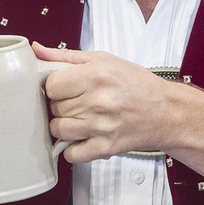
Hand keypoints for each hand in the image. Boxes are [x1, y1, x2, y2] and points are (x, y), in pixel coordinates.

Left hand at [32, 42, 176, 162]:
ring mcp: (101, 126)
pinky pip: (72, 154)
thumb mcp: (102, 59)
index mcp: (95, 75)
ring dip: (64, 126)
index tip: (64, 87)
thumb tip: (36, 50)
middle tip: (77, 102)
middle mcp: (98, 101)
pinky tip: (83, 137)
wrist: (167, 111)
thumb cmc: (136, 83)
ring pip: (58, 130)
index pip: (51, 85)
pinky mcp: (106, 147)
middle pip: (54, 108)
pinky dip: (72, 149)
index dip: (54, 86)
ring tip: (79, 118)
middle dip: (61, 105)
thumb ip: (65, 56)